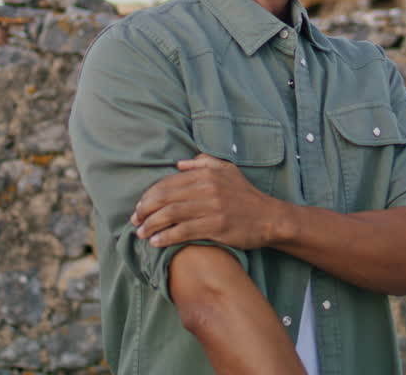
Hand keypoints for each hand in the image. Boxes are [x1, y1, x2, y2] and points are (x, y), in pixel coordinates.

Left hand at [131, 154, 287, 249]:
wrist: (270, 218)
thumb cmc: (246, 195)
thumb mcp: (228, 170)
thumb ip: (203, 164)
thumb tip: (179, 165)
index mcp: (206, 174)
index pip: (168, 183)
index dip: (149, 195)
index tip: (139, 207)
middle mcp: (207, 188)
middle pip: (165, 198)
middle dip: (145, 210)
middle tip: (135, 221)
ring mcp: (212, 207)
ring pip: (171, 214)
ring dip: (151, 225)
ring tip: (141, 233)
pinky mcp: (216, 226)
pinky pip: (184, 231)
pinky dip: (166, 237)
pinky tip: (156, 242)